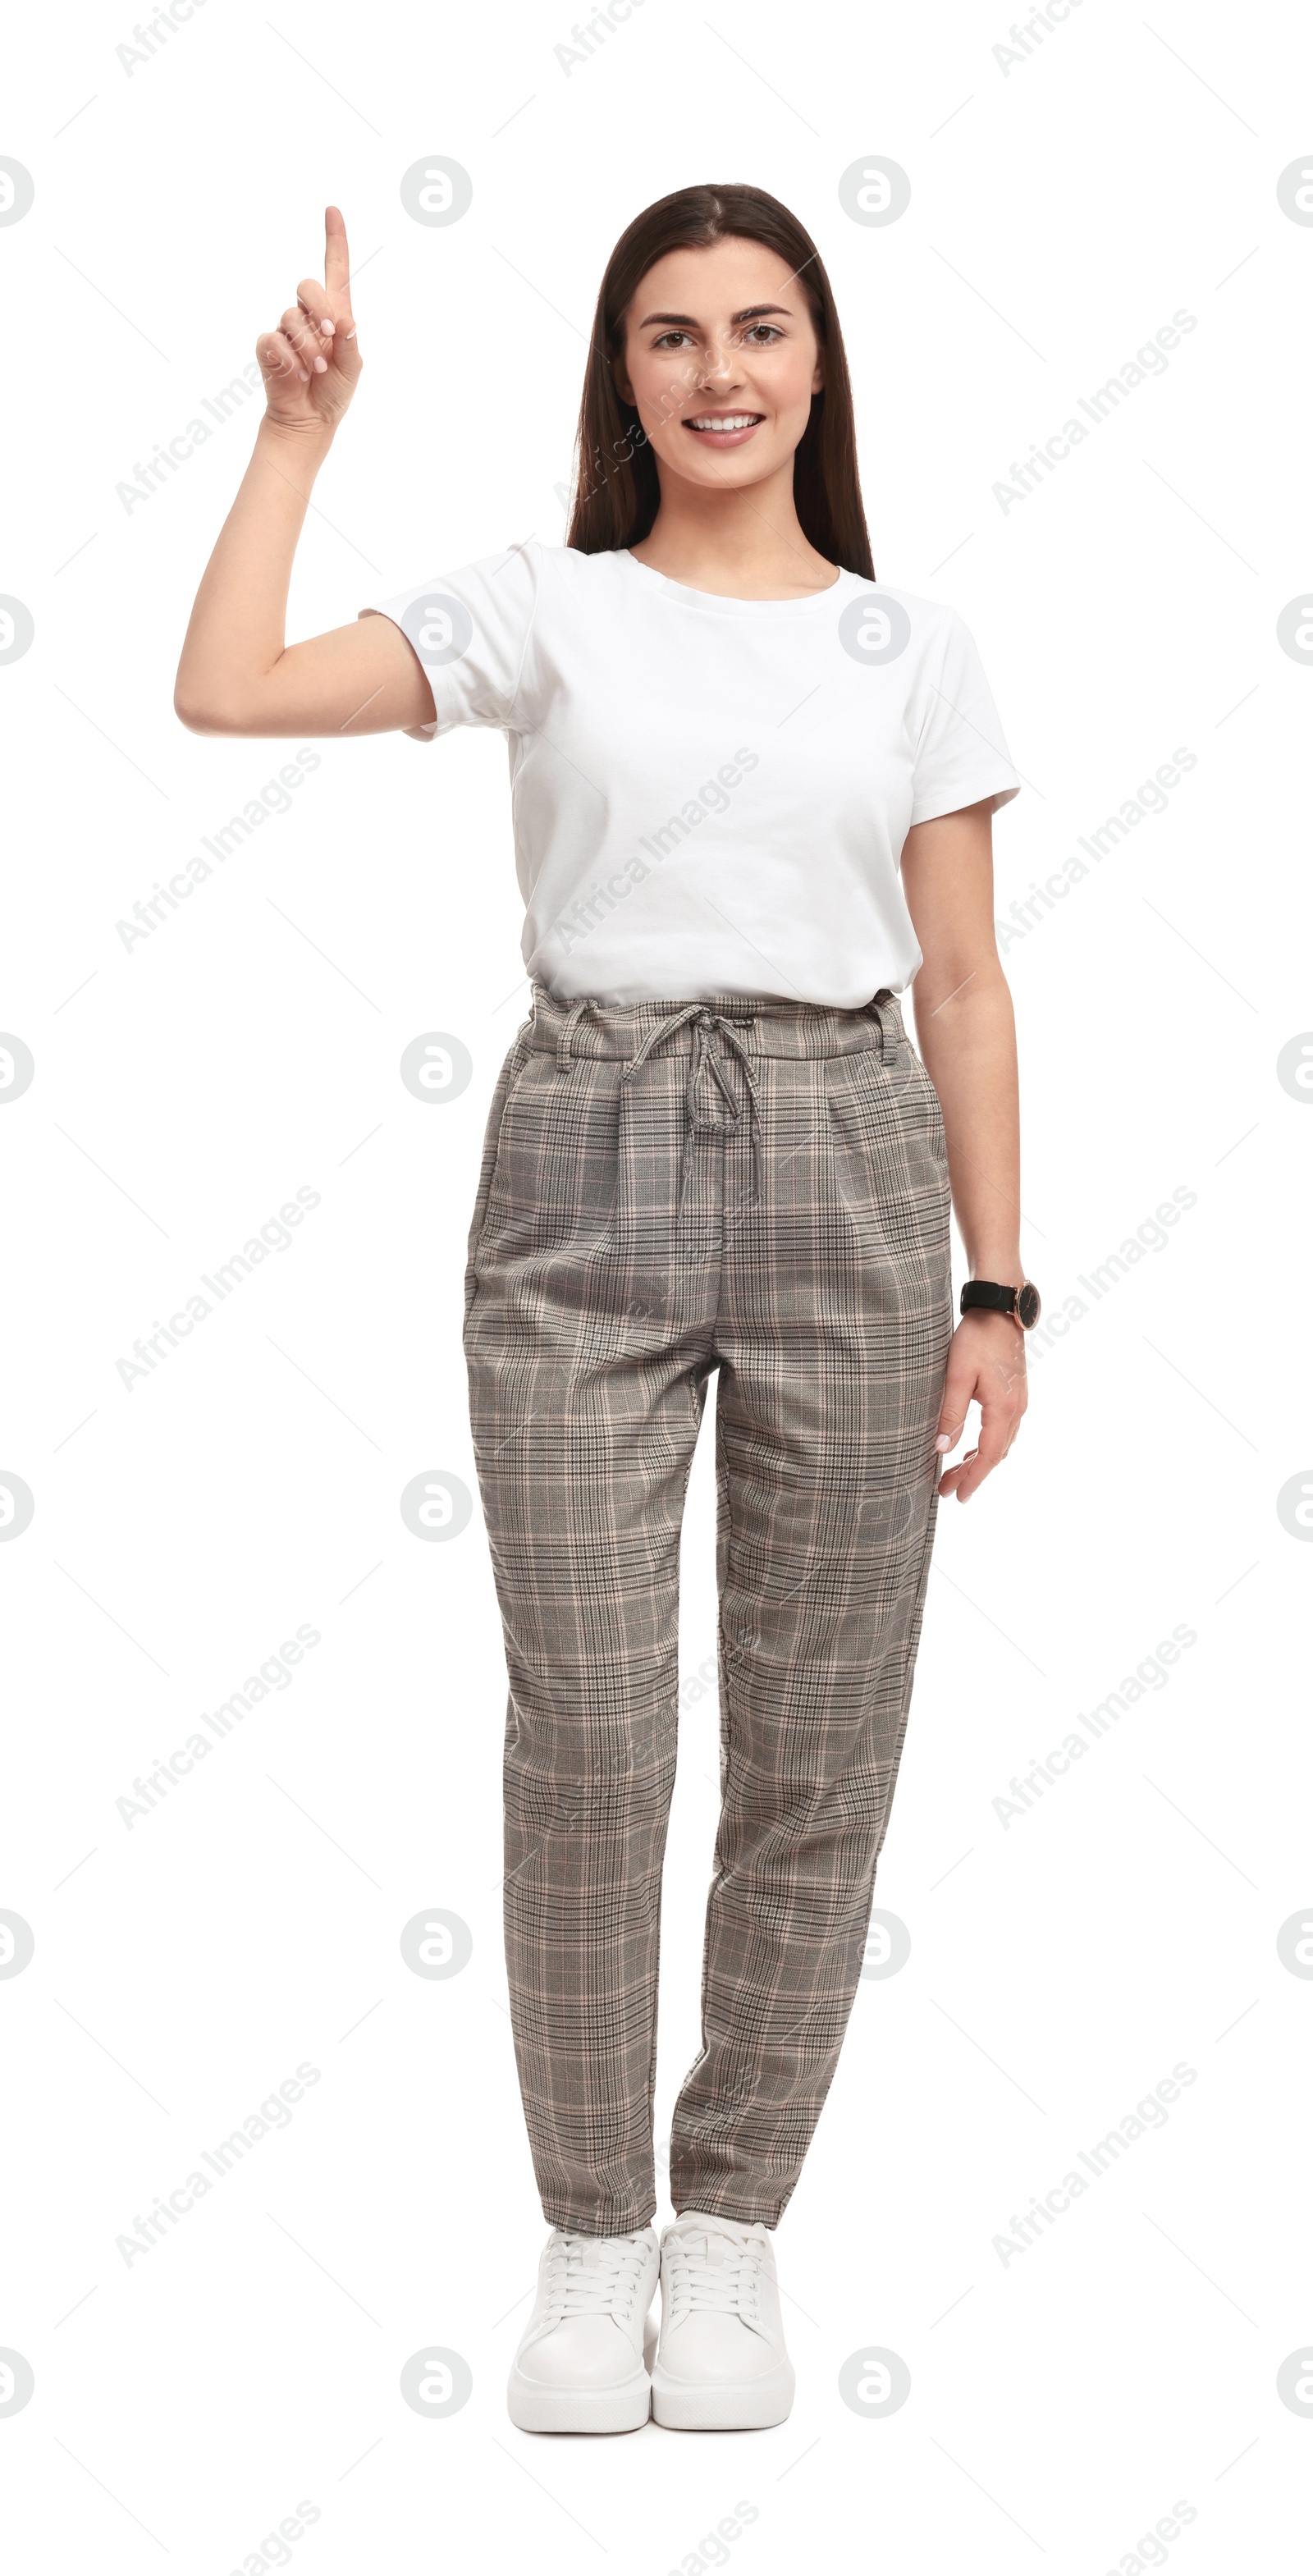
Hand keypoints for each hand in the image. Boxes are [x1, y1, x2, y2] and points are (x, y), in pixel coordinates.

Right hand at [255, 204, 360, 437]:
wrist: (310, 420)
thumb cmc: (333, 391)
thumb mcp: (351, 368)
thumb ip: (350, 345)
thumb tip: (345, 322)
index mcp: (334, 314)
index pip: (334, 270)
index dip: (334, 240)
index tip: (333, 210)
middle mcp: (308, 315)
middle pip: (307, 286)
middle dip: (320, 308)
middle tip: (331, 333)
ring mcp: (285, 329)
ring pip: (291, 318)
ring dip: (308, 346)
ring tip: (316, 369)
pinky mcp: (268, 346)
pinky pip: (273, 340)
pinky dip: (289, 359)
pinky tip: (297, 374)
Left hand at [933, 1311, 1027, 1501]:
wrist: (999, 1310)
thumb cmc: (976, 1339)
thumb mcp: (957, 1376)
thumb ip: (951, 1414)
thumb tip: (942, 1449)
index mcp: (1004, 1409)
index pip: (988, 1455)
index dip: (972, 1478)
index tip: (956, 1496)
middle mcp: (1017, 1409)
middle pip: (995, 1454)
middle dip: (971, 1474)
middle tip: (945, 1489)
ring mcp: (1018, 1402)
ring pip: (1000, 1444)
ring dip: (978, 1461)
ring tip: (954, 1473)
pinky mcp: (1014, 1394)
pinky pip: (1003, 1431)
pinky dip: (987, 1445)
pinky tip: (970, 1448)